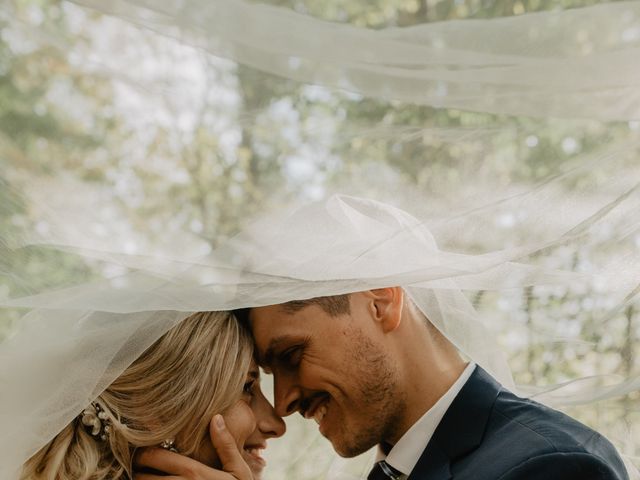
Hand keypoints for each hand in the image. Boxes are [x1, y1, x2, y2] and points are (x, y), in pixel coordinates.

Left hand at [134, 415, 252, 479]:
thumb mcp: (239, 470)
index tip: (140, 447)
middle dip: (137, 468)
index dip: (142, 451)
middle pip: (143, 475)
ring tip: (142, 474)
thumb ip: (226, 445)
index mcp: (194, 472)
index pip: (155, 456)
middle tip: (136, 462)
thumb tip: (216, 417)